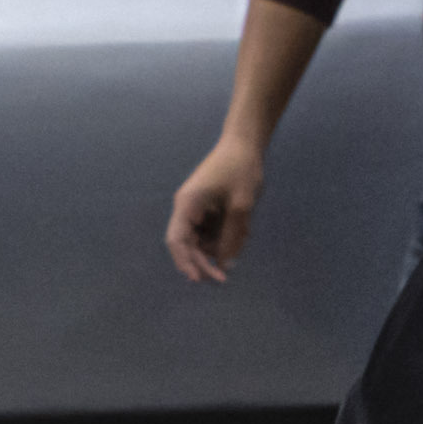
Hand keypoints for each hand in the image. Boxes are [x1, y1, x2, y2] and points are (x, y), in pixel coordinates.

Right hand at [163, 134, 265, 283]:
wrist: (246, 144)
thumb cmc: (241, 169)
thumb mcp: (241, 206)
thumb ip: (232, 236)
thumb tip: (226, 265)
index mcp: (187, 205)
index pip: (177, 241)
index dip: (185, 262)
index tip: (199, 279)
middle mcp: (187, 208)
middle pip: (187, 245)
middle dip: (203, 262)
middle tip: (223, 278)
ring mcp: (197, 209)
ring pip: (200, 240)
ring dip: (217, 248)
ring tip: (241, 240)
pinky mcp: (208, 209)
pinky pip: (210, 231)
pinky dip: (223, 237)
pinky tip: (242, 232)